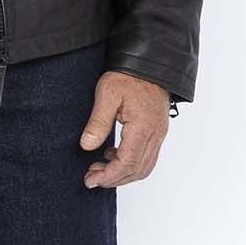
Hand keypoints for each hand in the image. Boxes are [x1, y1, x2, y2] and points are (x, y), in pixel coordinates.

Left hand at [79, 71, 170, 188]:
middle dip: (113, 179)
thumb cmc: (129, 76)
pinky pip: (147, 157)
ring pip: (144, 167)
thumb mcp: (107, 94)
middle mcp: (155, 135)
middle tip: (91, 177)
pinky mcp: (157, 132)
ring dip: (122, 174)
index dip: (108, 176)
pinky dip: (130, 164)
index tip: (90, 179)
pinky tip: (111, 154)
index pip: (126, 163)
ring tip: (99, 169)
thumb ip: (98, 122)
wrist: (149, 64)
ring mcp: (159, 134)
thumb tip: (87, 146)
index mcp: (143, 127)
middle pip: (136, 170)